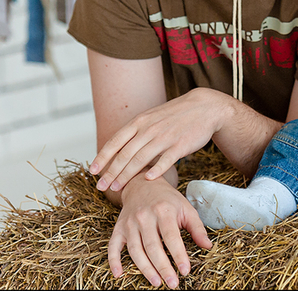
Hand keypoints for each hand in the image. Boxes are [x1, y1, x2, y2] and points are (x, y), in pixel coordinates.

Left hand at [90, 88, 231, 192]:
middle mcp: (149, 129)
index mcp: (140, 122)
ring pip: (140, 159)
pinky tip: (147, 180)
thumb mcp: (152, 117)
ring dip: (126, 175)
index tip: (93, 171)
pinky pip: (165, 160)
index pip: (115, 141)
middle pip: (125, 154)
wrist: (205, 107)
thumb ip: (136, 131)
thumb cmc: (176, 115)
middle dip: (111, 173)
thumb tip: (118, 147)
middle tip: (101, 187)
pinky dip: (155, 170)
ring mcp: (165, 137)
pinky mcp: (180, 145)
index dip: (102, 157)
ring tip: (116, 188)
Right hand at [109, 174, 211, 287]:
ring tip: (157, 282)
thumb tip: (208, 246)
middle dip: (163, 267)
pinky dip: (114, 261)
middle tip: (172, 283)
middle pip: (153, 246)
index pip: (172, 237)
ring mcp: (130, 223)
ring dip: (145, 268)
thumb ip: (197, 228)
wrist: (143, 184)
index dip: (178, 255)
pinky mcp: (118, 228)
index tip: (185, 270)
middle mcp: (144, 217)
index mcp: (164, 211)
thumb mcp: (186, 208)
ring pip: (135, 250)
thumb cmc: (168, 200)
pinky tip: (118, 274)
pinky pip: (113, 246)